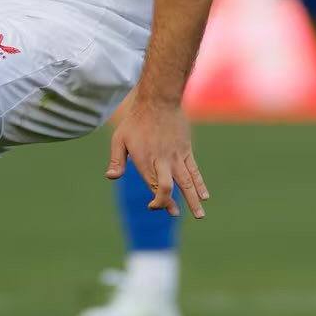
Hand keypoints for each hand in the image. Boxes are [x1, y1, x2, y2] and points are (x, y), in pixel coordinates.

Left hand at [107, 92, 208, 218]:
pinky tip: (205, 195)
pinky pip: (194, 170)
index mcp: (145, 161)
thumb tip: (111, 177)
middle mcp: (163, 161)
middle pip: (170, 187)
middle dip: (173, 204)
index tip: (153, 206)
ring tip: (200, 215)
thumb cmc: (137, 120)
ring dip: (194, 199)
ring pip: (187, 182)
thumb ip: (116, 160)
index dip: (156, 202)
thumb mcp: (119, 139)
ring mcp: (177, 156)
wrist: (160, 100)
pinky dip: (200, 183)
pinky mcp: (186, 150)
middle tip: (176, 215)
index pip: (154, 188)